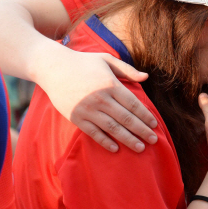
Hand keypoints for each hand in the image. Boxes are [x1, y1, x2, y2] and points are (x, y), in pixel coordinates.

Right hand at [36, 46, 158, 152]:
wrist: (53, 67)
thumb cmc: (83, 62)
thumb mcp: (106, 59)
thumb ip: (127, 69)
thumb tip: (146, 77)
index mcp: (110, 84)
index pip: (133, 104)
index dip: (145, 116)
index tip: (155, 125)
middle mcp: (100, 98)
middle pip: (126, 119)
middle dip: (142, 130)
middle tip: (154, 140)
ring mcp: (87, 109)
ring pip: (112, 128)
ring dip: (128, 139)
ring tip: (141, 148)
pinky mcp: (76, 117)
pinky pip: (93, 133)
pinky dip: (105, 142)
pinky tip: (116, 149)